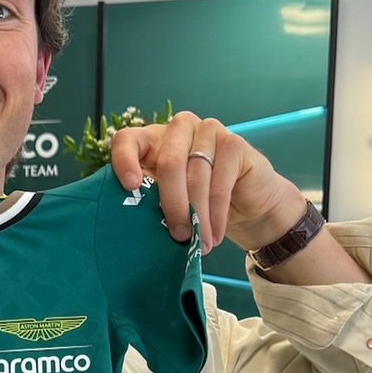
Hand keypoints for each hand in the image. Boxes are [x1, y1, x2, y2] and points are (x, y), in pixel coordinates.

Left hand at [107, 110, 305, 250]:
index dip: (125, 160)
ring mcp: (207, 131)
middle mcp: (179, 129)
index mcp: (152, 140)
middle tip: (179, 237)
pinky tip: (216, 234)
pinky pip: (220, 182)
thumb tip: (131, 228)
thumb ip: (150, 202)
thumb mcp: (168, 202)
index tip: (130, 186)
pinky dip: (217, 213)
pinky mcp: (234, 143)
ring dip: (198, 216)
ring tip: (201, 244)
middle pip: (169, 163)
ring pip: (196, 176)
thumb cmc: (199, 204)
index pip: (128, 139)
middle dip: (173, 205)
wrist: (246, 206)